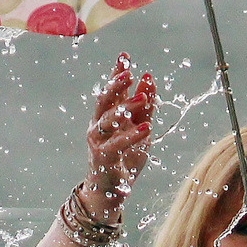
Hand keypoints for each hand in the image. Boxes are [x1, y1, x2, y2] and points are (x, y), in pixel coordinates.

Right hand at [82, 53, 156, 220]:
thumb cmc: (124, 158)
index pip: (112, 90)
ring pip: (106, 119)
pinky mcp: (102, 157)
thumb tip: (148, 77)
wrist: (111, 190)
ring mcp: (98, 141)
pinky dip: (130, 136)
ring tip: (141, 99)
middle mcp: (98, 125)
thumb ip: (145, 107)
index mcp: (107, 116)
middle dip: (115, 86)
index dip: (117, 72)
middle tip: (128, 73)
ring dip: (124, 108)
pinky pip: (115, 144)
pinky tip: (146, 128)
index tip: (125, 56)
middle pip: (104, 100)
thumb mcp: (140, 128)